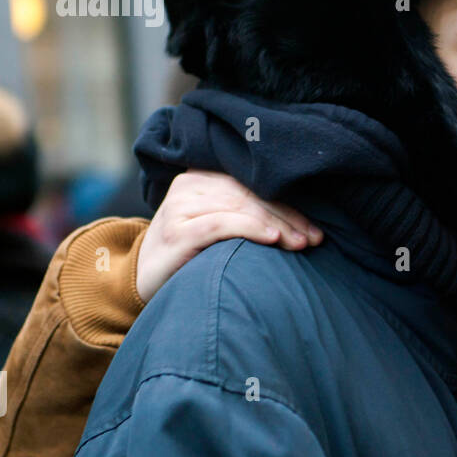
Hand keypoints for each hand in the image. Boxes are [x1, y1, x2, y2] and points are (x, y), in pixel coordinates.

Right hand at [135, 170, 321, 301]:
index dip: (288, 206)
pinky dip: (251, 229)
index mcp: (203, 176)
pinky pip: (222, 224)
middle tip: (314, 238)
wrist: (141, 280)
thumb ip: (244, 213)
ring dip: (277, 226)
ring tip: (300, 243)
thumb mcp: (217, 226)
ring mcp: (180, 206)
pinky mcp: (177, 230)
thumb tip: (299, 222)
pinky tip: (273, 239)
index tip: (315, 229)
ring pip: (241, 207)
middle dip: (288, 218)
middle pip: (251, 195)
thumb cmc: (190, 254)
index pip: (254, 186)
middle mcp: (190, 184)